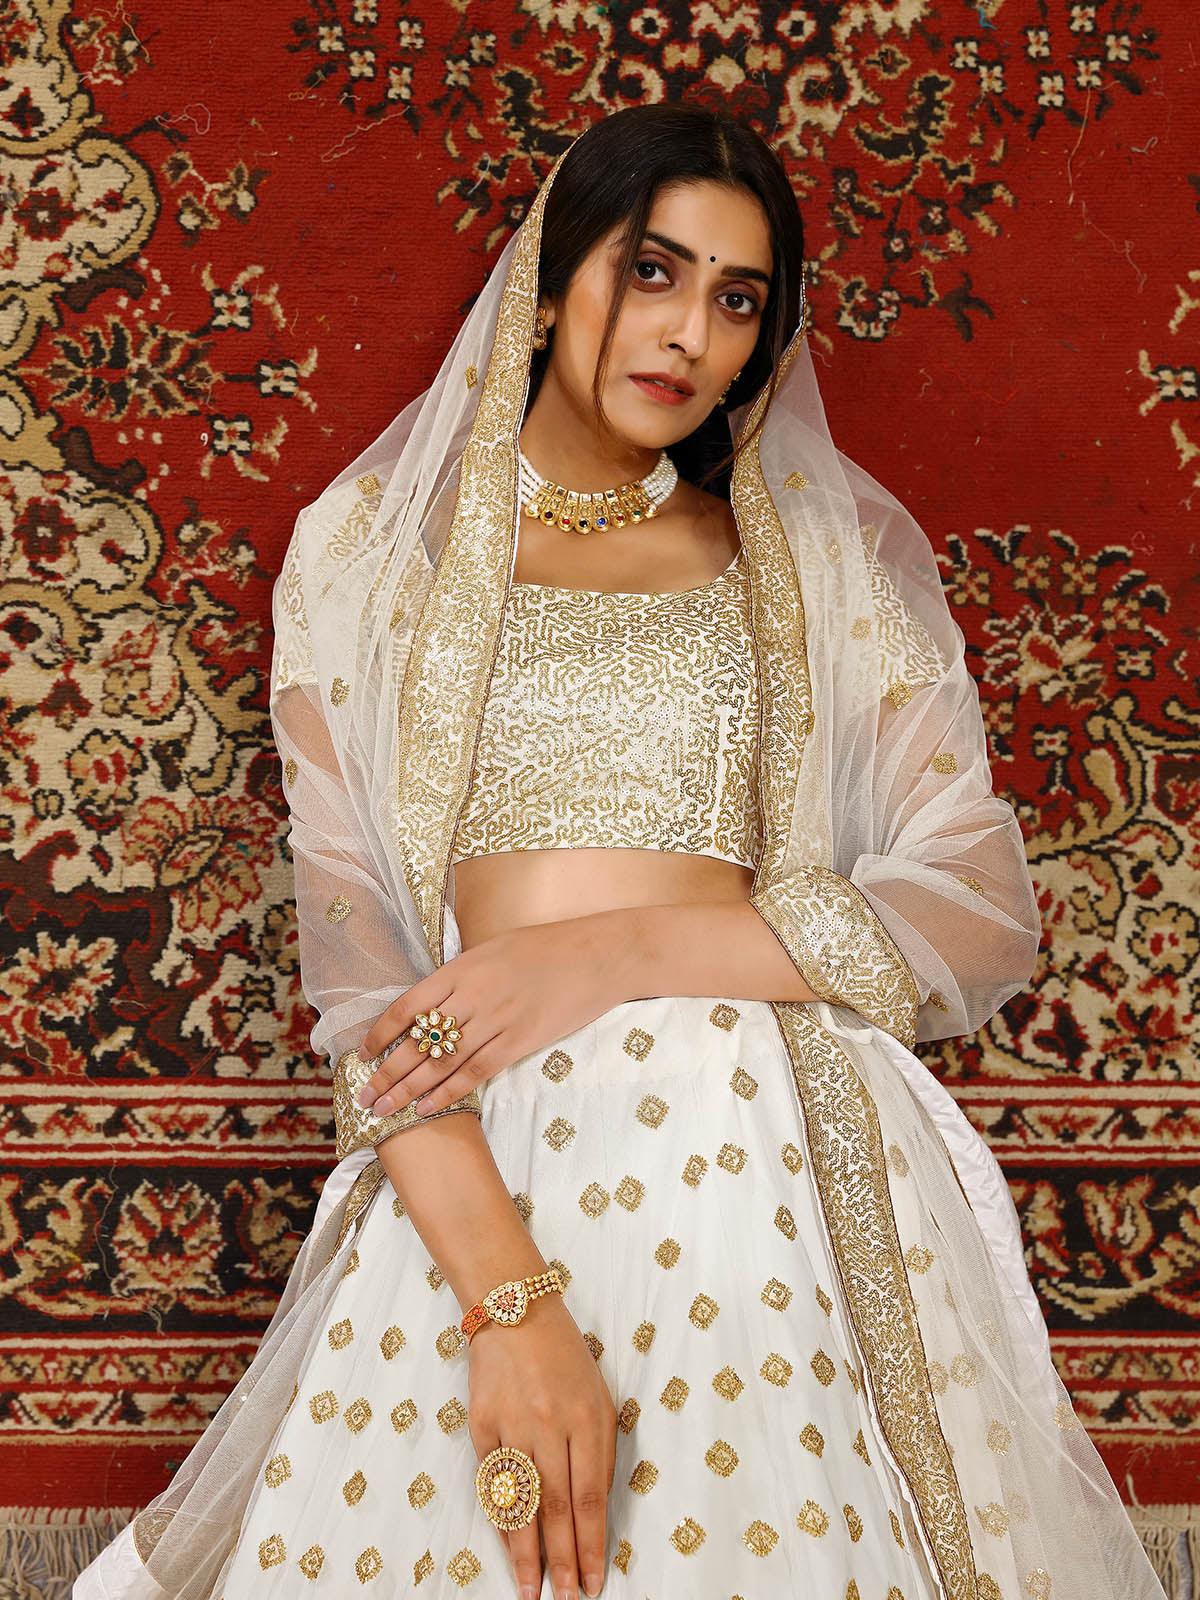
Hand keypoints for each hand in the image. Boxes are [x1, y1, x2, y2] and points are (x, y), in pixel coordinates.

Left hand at [356, 913, 632, 1118]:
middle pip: (417, 1041)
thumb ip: (462, 976)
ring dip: (409, 1089)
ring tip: (385, 1109)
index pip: (407, 1006)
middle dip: (386, 1072)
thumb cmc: (546, 948)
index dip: (380, 1033)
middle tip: (364, 1097)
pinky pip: (475, 1072)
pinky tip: (427, 1108)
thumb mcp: (493, 949)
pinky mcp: (520, 1041)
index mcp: (461, 969)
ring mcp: (496, 1020)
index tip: (363, 1054)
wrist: (597, 954)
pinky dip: (448, 1093)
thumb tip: (433, 1004)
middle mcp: (472, 995)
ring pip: (441, 1062)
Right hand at [469, 1296, 616, 1599]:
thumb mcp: (599, 1396)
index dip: (591, 1545)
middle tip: (569, 1599)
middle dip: (564, 1561)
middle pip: (558, 1508)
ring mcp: (513, 1425)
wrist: (515, 1311)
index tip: (595, 1581)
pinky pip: (493, 1484)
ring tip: (532, 1593)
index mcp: (588, 1417)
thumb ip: (600, 1450)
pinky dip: (502, 1520)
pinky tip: (509, 1547)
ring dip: (528, 1555)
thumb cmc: (565, 1357)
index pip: (591, 1497)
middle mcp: (551, 1424)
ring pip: (522, 1503)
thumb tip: (592, 1513)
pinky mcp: (481, 1425)